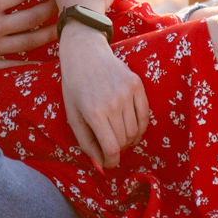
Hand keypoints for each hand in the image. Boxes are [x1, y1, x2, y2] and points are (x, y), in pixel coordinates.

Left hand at [57, 27, 147, 169]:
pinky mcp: (137, 85)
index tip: (110, 163)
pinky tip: (132, 129)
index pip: (112, 148)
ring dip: (128, 139)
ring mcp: (127, 93)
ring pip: (135, 131)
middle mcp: (113, 103)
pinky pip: (144, 116)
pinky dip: (140, 128)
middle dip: (118, 150)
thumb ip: (86, 142)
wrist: (85, 54)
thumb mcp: (73, 115)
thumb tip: (101, 164)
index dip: (112, 162)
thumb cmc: (74, 86)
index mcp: (94, 112)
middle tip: (110, 146)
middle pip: (124, 141)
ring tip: (118, 135)